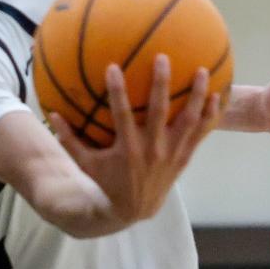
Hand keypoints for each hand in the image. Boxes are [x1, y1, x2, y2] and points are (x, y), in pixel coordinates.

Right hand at [50, 55, 220, 224]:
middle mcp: (152, 150)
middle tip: (163, 57)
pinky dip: (210, 117)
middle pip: (159, 112)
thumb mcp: (84, 163)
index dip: (117, 91)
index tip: (112, 67)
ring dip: (197, 96)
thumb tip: (51, 112)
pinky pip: (200, 135)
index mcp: (127, 149)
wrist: (133, 210)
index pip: (122, 115)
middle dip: (162, 84)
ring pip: (188, 121)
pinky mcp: (183, 158)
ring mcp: (171, 154)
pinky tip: (218, 96)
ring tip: (203, 71)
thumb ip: (68, 138)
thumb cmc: (105, 181)